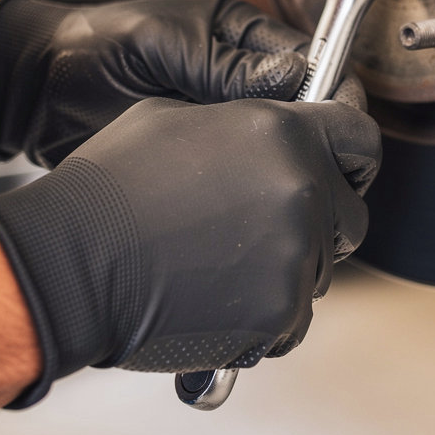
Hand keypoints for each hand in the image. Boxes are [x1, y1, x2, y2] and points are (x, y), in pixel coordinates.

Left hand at [0, 0, 362, 166]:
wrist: (34, 89)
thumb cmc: (94, 47)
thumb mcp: (165, 46)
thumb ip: (226, 65)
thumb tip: (291, 79)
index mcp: (240, 35)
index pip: (310, 63)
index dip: (331, 92)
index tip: (342, 125)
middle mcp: (239, 76)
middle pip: (302, 108)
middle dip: (314, 136)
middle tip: (319, 167)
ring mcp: (221, 117)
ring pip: (276, 145)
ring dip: (282, 163)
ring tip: (283, 186)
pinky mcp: (201, 155)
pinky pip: (240, 170)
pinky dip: (250, 183)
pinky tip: (248, 199)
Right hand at [0, 95, 380, 404]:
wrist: (73, 261)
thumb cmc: (114, 186)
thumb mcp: (180, 117)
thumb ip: (247, 121)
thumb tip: (270, 128)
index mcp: (285, 132)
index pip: (362, 137)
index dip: (353, 154)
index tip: (345, 168)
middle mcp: (302, 188)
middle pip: (351, 211)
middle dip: (323, 221)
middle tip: (274, 228)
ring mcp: (294, 251)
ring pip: (323, 267)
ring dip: (292, 267)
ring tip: (231, 266)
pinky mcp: (278, 310)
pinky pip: (297, 317)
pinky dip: (270, 315)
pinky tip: (225, 300)